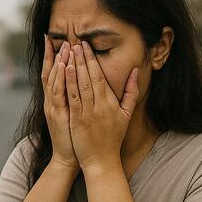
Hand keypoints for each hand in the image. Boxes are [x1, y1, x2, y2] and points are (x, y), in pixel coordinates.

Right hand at [41, 35, 79, 170]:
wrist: (69, 156)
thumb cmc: (75, 136)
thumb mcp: (75, 115)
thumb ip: (77, 99)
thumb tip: (84, 85)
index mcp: (57, 99)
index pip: (55, 73)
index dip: (55, 57)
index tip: (57, 41)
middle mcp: (52, 100)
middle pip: (51, 73)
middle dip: (54, 54)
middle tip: (58, 37)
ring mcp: (53, 106)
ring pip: (53, 79)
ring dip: (58, 62)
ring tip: (62, 45)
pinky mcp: (57, 113)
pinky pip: (58, 92)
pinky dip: (59, 78)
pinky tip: (63, 65)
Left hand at [65, 40, 139, 171]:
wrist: (102, 160)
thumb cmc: (113, 137)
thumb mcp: (126, 114)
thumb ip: (131, 92)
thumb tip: (136, 72)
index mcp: (110, 102)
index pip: (100, 76)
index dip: (92, 60)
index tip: (86, 46)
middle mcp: (99, 105)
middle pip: (89, 77)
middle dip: (82, 58)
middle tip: (75, 42)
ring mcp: (87, 112)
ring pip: (80, 85)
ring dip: (74, 66)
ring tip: (68, 51)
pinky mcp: (77, 120)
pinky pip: (72, 98)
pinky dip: (68, 83)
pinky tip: (64, 71)